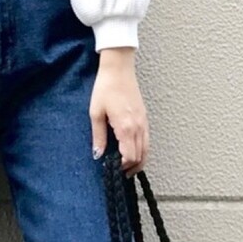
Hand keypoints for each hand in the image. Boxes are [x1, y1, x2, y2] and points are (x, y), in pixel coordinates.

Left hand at [89, 48, 149, 175]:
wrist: (118, 69)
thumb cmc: (106, 88)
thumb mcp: (96, 113)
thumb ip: (98, 136)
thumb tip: (98, 154)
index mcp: (125, 127)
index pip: (130, 156)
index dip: (122, 166)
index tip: (112, 168)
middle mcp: (138, 127)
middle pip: (140, 156)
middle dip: (131, 167)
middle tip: (119, 172)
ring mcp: (144, 122)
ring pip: (146, 150)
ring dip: (138, 160)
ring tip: (127, 166)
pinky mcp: (144, 117)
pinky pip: (147, 140)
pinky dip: (142, 150)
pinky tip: (132, 150)